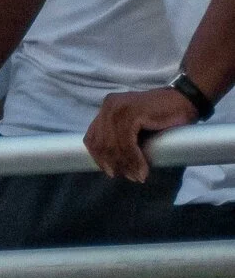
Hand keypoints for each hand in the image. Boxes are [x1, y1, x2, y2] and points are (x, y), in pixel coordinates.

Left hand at [85, 85, 200, 182]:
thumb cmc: (163, 116)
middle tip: (128, 177)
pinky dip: (134, 159)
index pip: (91, 136)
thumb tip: (113, 161)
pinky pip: (127, 142)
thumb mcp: (135, 124)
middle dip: (113, 163)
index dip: (98, 157)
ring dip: (125, 164)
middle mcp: (109, 106)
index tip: (109, 172)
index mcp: (107, 108)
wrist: (186, 101)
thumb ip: (122, 134)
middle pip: (101, 142)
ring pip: (114, 144)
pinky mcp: (132, 113)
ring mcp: (119, 108)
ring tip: (137, 177)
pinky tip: (142, 170)